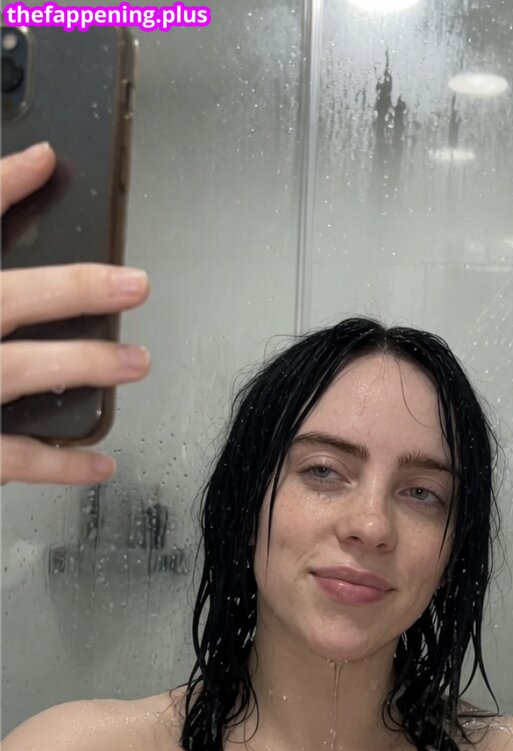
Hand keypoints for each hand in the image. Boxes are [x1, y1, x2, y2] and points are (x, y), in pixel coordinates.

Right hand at [1, 142, 150, 485]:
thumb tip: (28, 162)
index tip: (45, 163)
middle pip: (6, 298)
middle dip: (74, 289)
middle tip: (134, 284)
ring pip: (18, 370)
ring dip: (83, 363)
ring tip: (136, 361)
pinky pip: (12, 456)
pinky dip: (60, 462)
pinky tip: (101, 461)